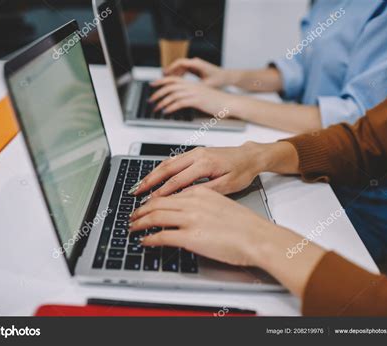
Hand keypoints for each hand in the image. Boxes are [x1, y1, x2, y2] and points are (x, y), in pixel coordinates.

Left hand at [129, 187, 270, 265]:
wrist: (258, 236)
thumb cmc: (246, 225)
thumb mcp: (221, 204)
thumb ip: (203, 204)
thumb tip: (190, 212)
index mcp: (200, 192)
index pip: (169, 192)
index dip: (153, 199)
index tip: (146, 203)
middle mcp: (193, 202)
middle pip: (157, 203)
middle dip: (141, 210)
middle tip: (133, 216)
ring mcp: (190, 219)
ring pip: (155, 216)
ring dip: (140, 222)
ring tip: (133, 227)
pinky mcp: (190, 236)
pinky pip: (162, 235)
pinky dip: (149, 238)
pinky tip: (144, 241)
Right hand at [133, 143, 267, 197]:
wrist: (250, 156)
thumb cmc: (242, 171)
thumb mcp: (227, 186)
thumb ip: (205, 191)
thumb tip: (184, 198)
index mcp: (205, 164)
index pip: (177, 181)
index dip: (162, 192)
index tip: (151, 201)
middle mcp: (197, 155)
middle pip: (167, 168)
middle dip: (149, 180)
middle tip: (136, 191)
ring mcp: (195, 152)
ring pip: (167, 162)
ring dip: (152, 173)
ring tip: (140, 185)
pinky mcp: (195, 152)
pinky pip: (173, 160)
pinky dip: (160, 168)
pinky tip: (154, 176)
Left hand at [149, 77, 236, 114]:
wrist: (230, 103)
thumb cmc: (218, 102)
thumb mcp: (203, 97)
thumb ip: (192, 97)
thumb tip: (181, 102)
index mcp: (192, 84)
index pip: (173, 79)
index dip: (161, 81)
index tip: (152, 85)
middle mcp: (192, 86)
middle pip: (170, 85)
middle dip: (158, 92)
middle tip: (150, 99)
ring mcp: (195, 92)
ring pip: (173, 94)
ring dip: (162, 101)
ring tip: (156, 108)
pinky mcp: (197, 100)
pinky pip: (180, 102)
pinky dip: (171, 107)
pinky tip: (166, 111)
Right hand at [163, 57, 229, 87]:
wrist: (226, 77)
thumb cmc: (219, 79)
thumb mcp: (207, 85)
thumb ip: (196, 87)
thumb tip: (187, 93)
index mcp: (197, 64)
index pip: (180, 62)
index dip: (171, 68)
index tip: (164, 74)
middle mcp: (195, 62)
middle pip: (178, 65)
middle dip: (169, 71)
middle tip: (161, 78)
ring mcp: (195, 65)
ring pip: (180, 68)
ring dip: (173, 74)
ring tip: (166, 81)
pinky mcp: (195, 68)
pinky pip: (184, 70)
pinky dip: (178, 76)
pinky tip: (175, 83)